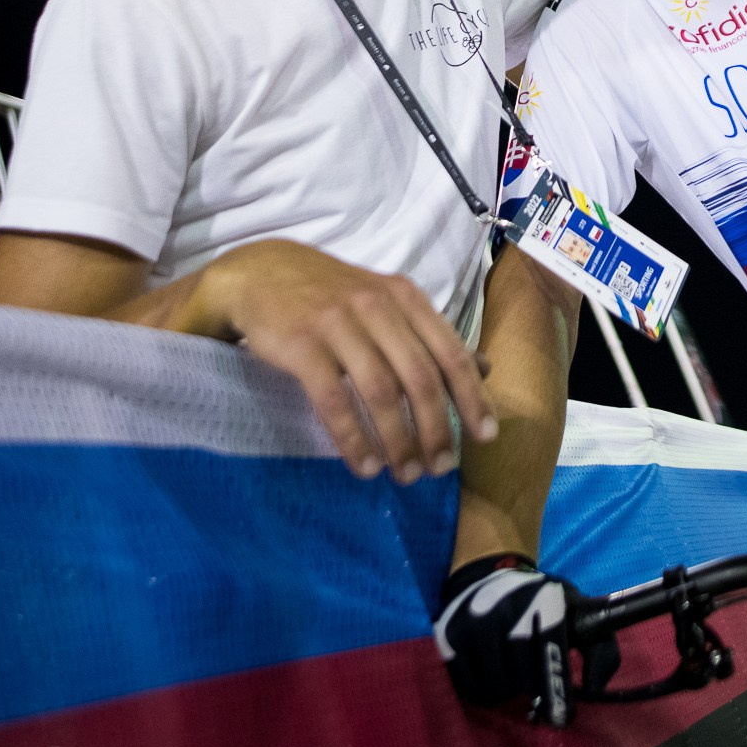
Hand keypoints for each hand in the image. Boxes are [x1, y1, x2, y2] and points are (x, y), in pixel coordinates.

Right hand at [189, 240, 497, 482]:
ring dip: (398, 441)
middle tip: (440, 469)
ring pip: (381, 392)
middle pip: (419, 378)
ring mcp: (338, 324)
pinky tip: (364, 466)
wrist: (262, 272)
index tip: (484, 437)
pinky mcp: (302, 345)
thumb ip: (432, 336)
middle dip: (436, 430)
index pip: (450, 353)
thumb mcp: (389, 303)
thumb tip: (485, 369)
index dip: (471, 398)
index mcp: (406, 298)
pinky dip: (353, 438)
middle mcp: (378, 307)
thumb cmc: (333, 296)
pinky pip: (334, 401)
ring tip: (405, 474)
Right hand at [435, 553, 616, 725]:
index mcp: (545, 599)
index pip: (551, 653)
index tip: (562, 716)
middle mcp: (507, 608)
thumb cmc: (541, 600)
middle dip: (532, 689)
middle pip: (523, 680)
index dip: (557, 690)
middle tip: (532, 679)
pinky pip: (469, 689)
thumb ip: (600, 650)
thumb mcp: (578, 611)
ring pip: (496, 689)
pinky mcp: (449, 637)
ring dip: (508, 692)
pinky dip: (484, 693)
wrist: (489, 573)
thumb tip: (590, 690)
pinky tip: (492, 676)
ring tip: (512, 674)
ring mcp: (474, 621)